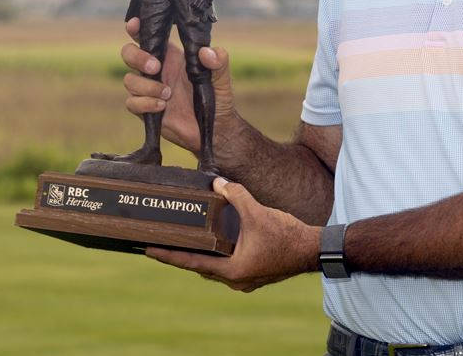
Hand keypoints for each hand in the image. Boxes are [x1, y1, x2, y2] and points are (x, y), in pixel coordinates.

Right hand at [118, 17, 237, 156]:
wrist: (213, 129)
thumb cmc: (217, 98)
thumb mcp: (222, 77)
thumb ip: (219, 61)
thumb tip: (206, 52)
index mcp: (171, 56)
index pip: (148, 36)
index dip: (136, 28)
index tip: (134, 25)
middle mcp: (157, 70)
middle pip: (128, 53)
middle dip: (137, 57)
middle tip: (156, 67)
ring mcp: (149, 89)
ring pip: (129, 80)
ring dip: (147, 86)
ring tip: (168, 94)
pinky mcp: (145, 109)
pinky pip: (131, 103)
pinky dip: (145, 104)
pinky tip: (162, 107)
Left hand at [146, 177, 318, 291]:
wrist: (313, 249)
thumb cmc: (287, 236)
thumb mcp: (258, 212)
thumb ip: (236, 196)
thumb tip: (218, 183)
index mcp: (232, 270)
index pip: (191, 263)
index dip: (169, 256)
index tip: (149, 250)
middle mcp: (235, 280)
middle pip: (201, 268)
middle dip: (184, 255)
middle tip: (164, 243)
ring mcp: (246, 279)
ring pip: (215, 268)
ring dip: (203, 256)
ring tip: (187, 242)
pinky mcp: (255, 274)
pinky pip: (229, 266)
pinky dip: (219, 256)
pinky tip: (216, 243)